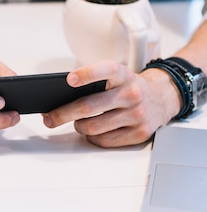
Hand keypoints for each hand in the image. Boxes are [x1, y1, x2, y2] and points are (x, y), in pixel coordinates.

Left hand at [42, 60, 179, 146]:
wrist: (162, 98)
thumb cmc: (129, 87)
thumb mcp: (117, 76)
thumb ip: (94, 82)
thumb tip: (61, 98)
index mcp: (123, 75)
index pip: (106, 70)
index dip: (87, 74)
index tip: (69, 79)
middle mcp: (132, 93)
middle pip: (89, 106)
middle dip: (62, 113)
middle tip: (49, 117)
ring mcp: (137, 115)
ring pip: (93, 127)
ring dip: (78, 126)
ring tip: (76, 122)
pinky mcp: (140, 133)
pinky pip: (104, 140)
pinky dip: (92, 137)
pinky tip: (91, 131)